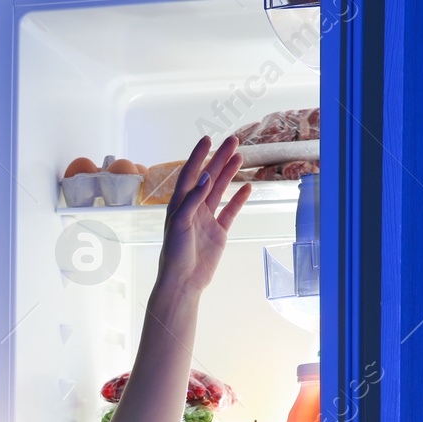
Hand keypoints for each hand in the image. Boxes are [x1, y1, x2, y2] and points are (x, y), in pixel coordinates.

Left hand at [158, 137, 251, 294]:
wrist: (183, 281)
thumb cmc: (175, 253)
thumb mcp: (180, 223)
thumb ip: (192, 199)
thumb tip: (205, 177)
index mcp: (179, 204)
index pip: (190, 174)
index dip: (198, 156)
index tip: (208, 140)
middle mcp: (192, 208)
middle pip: (208, 178)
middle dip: (219, 159)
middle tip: (233, 141)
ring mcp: (206, 220)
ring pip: (219, 191)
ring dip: (229, 174)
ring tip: (240, 157)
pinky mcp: (218, 232)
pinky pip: (230, 211)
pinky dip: (238, 199)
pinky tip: (247, 187)